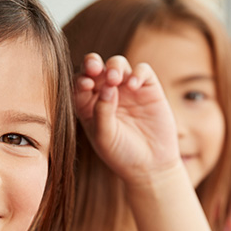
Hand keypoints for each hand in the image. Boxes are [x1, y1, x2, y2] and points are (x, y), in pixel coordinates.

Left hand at [73, 53, 181, 186]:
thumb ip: (101, 112)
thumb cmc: (122, 155)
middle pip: (96, 68)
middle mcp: (107, 94)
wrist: (151, 167)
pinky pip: (143, 71)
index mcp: (89, 105)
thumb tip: (106, 86)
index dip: (81, 79)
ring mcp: (128, 89)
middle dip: (93, 63)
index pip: (80, 84)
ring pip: (118, 64)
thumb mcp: (105, 137)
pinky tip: (133, 85)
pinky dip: (138, 73)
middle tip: (95, 68)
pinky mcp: (149, 89)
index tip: (86, 85)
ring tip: (114, 79)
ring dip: (114, 67)